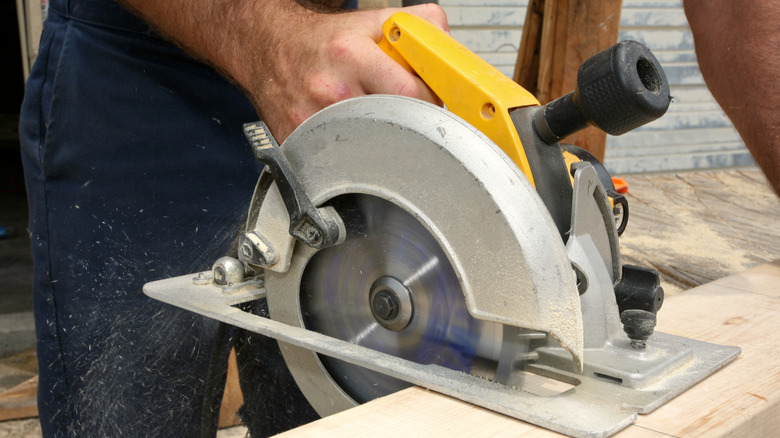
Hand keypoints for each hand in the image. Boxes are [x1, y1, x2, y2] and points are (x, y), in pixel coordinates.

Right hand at [236, 3, 448, 140]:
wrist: (271, 50)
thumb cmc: (322, 42)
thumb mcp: (370, 21)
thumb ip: (417, 25)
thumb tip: (447, 48)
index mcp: (351, 56)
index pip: (409, 92)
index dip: (428, 101)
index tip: (428, 103)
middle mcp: (331, 90)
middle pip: (393, 123)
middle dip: (408, 122)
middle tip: (405, 114)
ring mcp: (313, 121)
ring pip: (370, 146)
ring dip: (381, 137)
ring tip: (374, 119)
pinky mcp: (299, 141)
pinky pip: (340, 158)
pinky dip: (352, 149)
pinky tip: (346, 130)